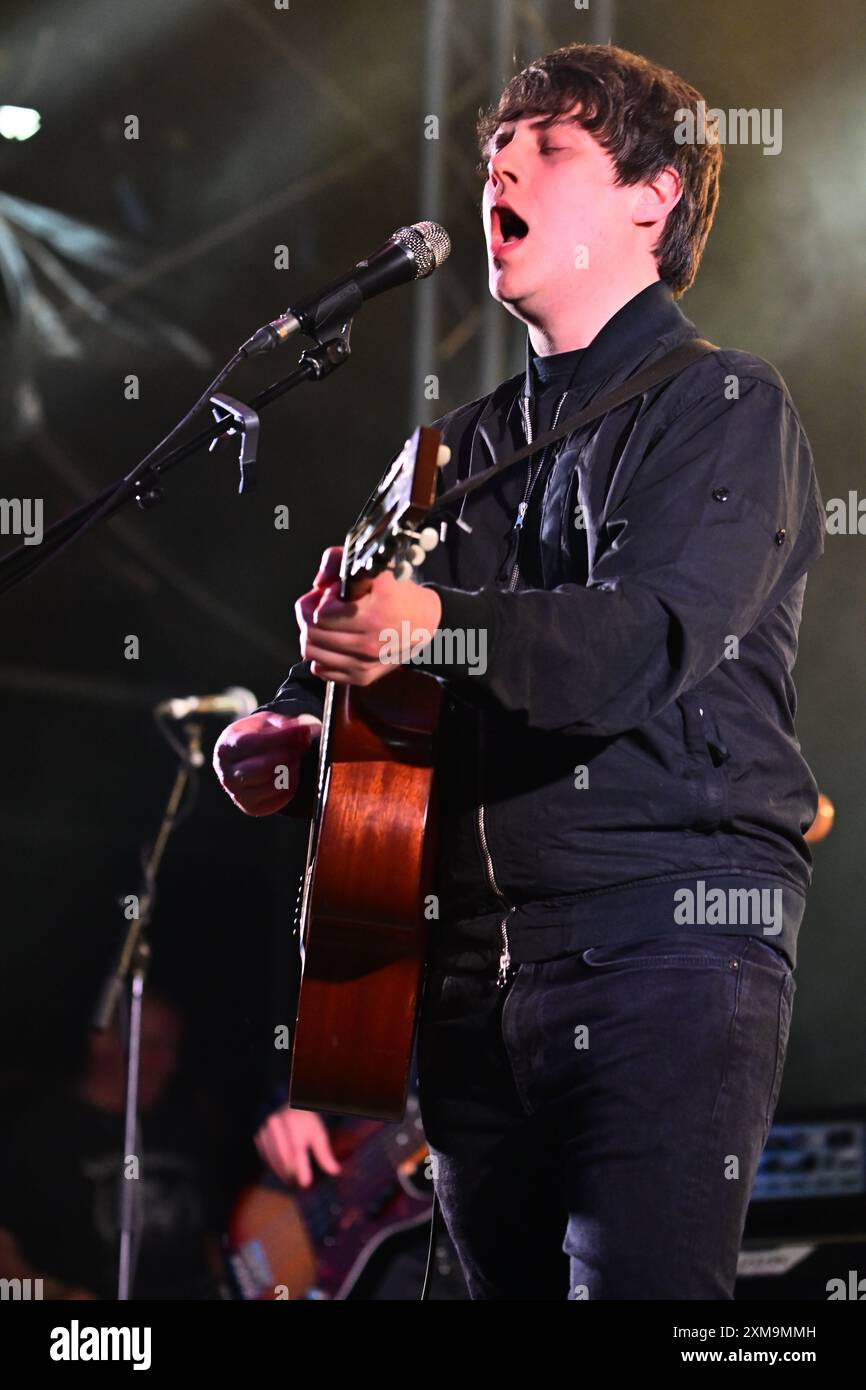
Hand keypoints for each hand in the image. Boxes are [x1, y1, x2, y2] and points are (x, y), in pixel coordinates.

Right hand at [213, 711, 321, 816]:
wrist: (245, 760)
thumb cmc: (257, 736)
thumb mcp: (266, 724)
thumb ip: (284, 726)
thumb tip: (304, 731)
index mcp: (225, 748)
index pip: (253, 744)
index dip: (281, 738)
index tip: (304, 732)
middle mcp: (226, 774)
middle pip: (263, 768)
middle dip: (288, 756)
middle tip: (302, 747)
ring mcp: (236, 794)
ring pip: (272, 785)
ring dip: (292, 770)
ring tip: (297, 759)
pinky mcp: (251, 808)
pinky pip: (278, 799)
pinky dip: (291, 786)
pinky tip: (292, 774)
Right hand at [255, 1105, 340, 1187]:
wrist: (291, 1107)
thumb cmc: (308, 1123)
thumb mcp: (319, 1135)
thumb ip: (324, 1153)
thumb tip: (335, 1171)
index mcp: (294, 1122)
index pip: (297, 1151)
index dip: (301, 1168)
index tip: (306, 1183)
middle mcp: (277, 1124)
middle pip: (284, 1157)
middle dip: (292, 1172)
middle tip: (300, 1182)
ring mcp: (266, 1129)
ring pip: (274, 1159)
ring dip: (282, 1171)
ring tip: (292, 1178)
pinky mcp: (260, 1135)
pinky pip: (266, 1156)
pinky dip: (274, 1165)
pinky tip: (282, 1168)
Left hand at [296, 546, 442, 686]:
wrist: (428, 624)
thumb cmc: (399, 594)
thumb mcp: (377, 569)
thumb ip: (340, 561)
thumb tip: (317, 584)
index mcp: (374, 615)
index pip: (322, 613)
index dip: (324, 597)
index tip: (337, 592)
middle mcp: (370, 643)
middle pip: (312, 633)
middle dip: (309, 615)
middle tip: (322, 606)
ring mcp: (365, 663)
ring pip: (312, 652)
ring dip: (312, 634)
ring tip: (327, 623)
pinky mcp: (363, 677)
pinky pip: (322, 670)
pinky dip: (321, 655)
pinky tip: (334, 641)